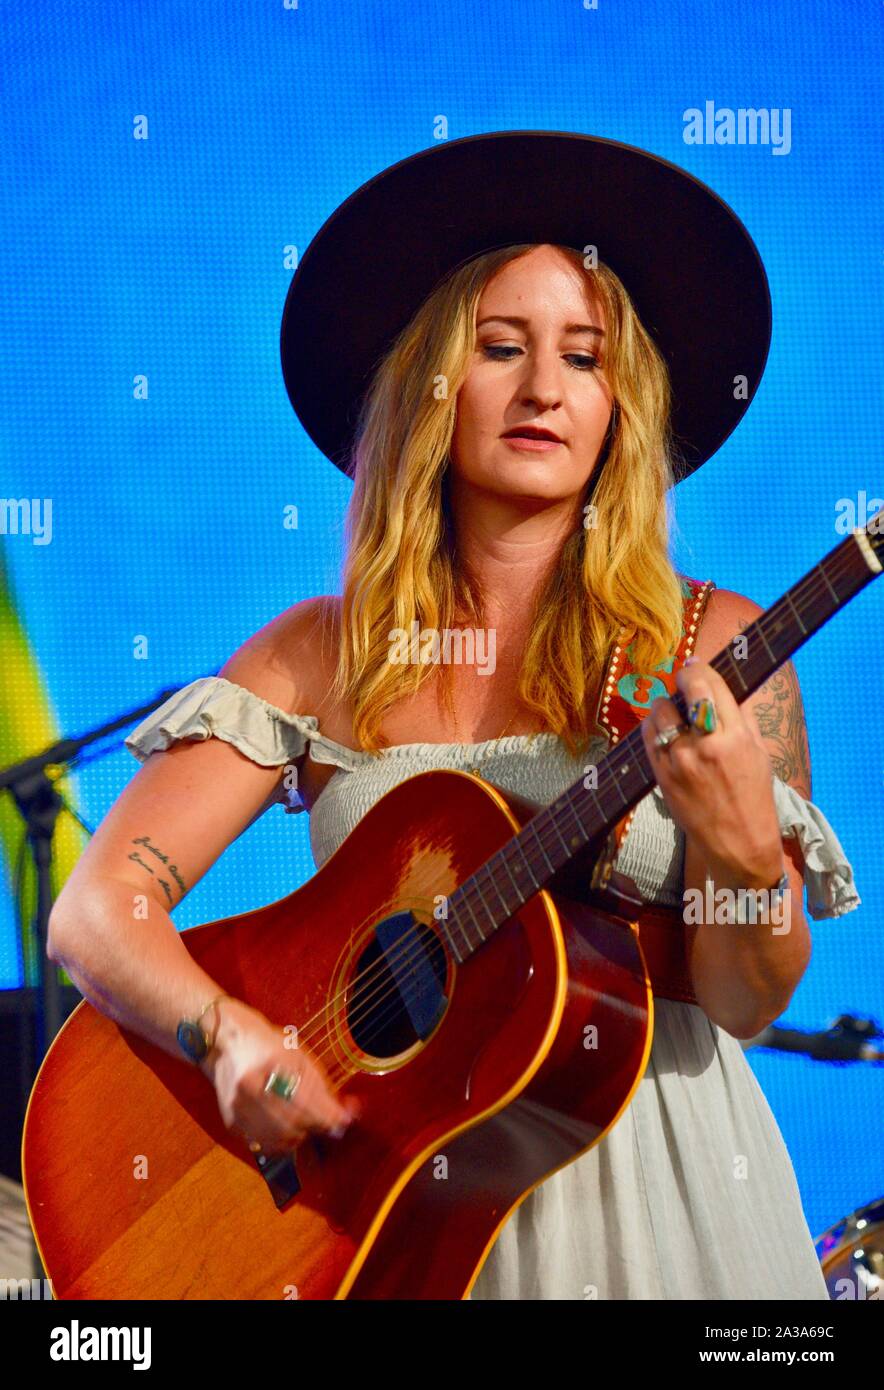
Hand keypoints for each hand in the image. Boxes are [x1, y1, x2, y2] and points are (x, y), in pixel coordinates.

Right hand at [199, 998, 359, 1154]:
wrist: (230, 1043)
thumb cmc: (270, 1046)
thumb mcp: (300, 1057)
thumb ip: (321, 1088)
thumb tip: (346, 1116)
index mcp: (270, 1064)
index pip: (304, 1101)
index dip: (326, 1115)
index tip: (343, 1120)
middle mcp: (250, 1087)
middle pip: (292, 1122)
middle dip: (315, 1125)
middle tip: (324, 1121)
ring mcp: (238, 1107)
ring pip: (278, 1138)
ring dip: (300, 1135)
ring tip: (305, 1123)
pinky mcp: (232, 1122)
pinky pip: (262, 1143)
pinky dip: (280, 1142)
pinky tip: (287, 1129)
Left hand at [640, 658, 784, 888]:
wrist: (739, 843)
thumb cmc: (753, 797)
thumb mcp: (759, 753)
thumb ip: (742, 717)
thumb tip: (724, 685)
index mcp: (736, 737)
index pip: (711, 685)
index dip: (700, 669)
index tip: (695, 665)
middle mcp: (706, 746)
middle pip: (685, 691)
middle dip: (683, 679)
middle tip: (684, 681)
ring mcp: (680, 761)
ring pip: (660, 711)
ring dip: (665, 705)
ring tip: (674, 713)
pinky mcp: (662, 776)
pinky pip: (648, 736)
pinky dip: (653, 727)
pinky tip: (663, 730)